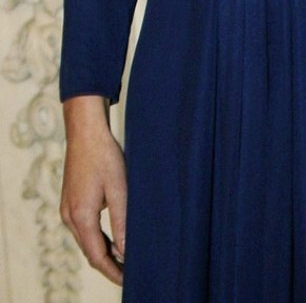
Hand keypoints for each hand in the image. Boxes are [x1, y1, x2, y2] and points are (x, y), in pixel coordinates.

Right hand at [60, 96, 126, 284]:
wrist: (86, 134)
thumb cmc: (105, 157)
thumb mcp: (119, 189)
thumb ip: (122, 221)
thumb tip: (126, 251)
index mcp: (81, 217)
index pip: (97, 256)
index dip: (113, 271)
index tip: (128, 280)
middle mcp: (70, 218)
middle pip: (90, 252)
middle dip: (109, 266)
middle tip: (130, 275)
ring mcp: (67, 211)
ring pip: (87, 242)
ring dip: (104, 252)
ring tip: (125, 262)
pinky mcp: (70, 203)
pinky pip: (84, 229)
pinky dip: (98, 239)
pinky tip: (113, 240)